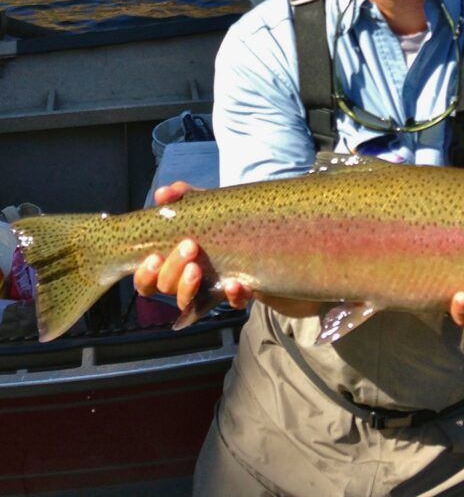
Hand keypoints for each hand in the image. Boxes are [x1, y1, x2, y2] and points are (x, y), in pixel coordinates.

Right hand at [133, 181, 319, 316]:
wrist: (286, 241)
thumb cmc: (237, 225)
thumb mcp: (212, 207)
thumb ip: (188, 197)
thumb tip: (163, 193)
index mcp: (177, 261)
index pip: (148, 278)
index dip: (145, 273)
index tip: (154, 256)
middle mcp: (192, 280)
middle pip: (164, 288)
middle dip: (171, 270)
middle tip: (189, 246)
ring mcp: (216, 288)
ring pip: (189, 301)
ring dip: (188, 287)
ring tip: (198, 268)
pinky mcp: (244, 295)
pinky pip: (234, 303)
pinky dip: (233, 295)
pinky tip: (236, 283)